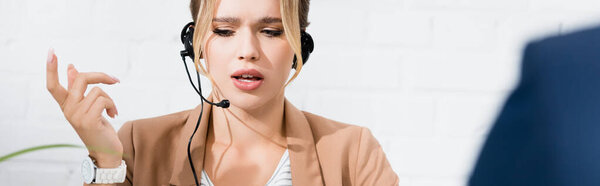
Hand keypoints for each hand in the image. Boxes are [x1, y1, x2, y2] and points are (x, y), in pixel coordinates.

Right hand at [45, 48, 122, 166]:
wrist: (106, 151)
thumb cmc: (98, 127)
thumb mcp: (87, 107)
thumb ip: (78, 89)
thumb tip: (71, 67)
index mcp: (65, 105)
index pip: (53, 85)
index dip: (51, 68)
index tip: (51, 51)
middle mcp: (67, 110)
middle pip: (80, 79)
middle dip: (101, 75)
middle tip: (115, 80)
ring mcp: (76, 115)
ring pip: (98, 90)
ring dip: (110, 99)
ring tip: (111, 110)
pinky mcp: (88, 120)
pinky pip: (103, 100)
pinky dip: (112, 105)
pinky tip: (113, 114)